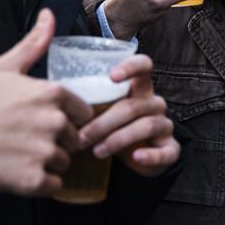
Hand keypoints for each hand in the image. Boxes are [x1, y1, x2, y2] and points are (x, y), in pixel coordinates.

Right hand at [0, 9, 93, 195]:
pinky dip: (40, 182)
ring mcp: (43, 152)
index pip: (82, 112)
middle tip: (27, 138)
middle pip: (74, 138)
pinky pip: (53, 185)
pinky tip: (18, 171)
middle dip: (56, 140)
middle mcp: (53, 123)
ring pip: (63, 162)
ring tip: (19, 154)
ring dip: (47, 162)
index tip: (46, 120)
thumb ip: (34, 43)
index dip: (66, 117)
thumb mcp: (4, 66)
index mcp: (51, 94)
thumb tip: (49, 15)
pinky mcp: (32, 180)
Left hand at [76, 52, 180, 177]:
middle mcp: (154, 103)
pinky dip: (150, 155)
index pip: (144, 66)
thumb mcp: (100, 111)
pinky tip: (135, 157)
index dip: (131, 67)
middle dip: (104, 122)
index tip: (111, 76)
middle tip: (82, 137)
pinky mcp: (170, 148)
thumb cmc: (111, 128)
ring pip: (146, 125)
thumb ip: (84, 99)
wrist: (132, 158)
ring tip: (97, 151)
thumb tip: (54, 93)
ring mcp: (165, 125)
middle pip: (134, 105)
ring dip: (119, 139)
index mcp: (139, 88)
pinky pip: (166, 151)